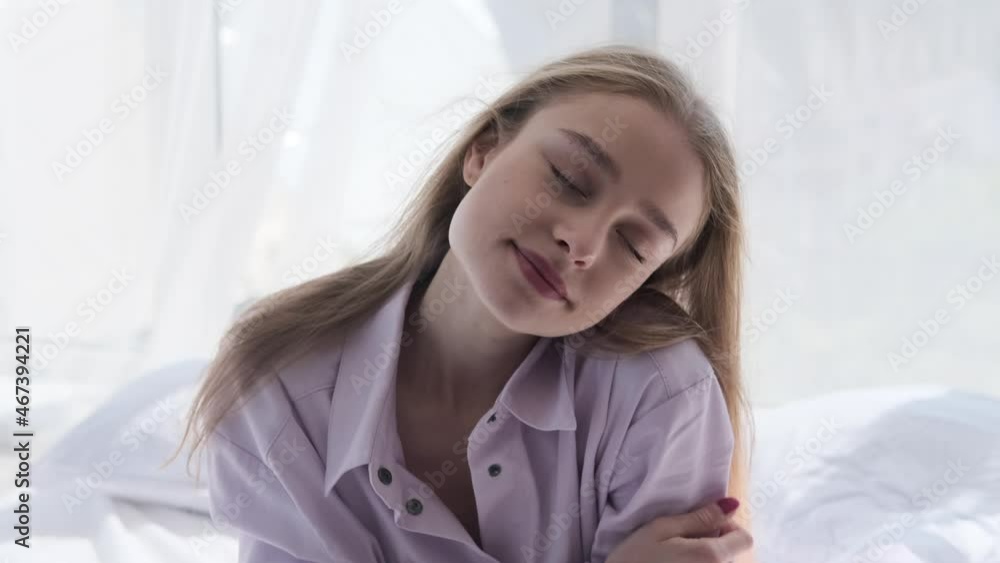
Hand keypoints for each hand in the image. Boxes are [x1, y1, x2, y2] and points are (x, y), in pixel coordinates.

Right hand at [606, 498, 753, 562]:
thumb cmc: (634, 560)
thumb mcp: (660, 529)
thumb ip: (698, 518)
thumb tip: (731, 505)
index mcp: (712, 557)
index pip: (745, 538)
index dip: (728, 527)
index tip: (703, 527)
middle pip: (734, 554)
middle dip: (716, 544)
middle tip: (683, 543)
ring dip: (708, 559)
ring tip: (678, 559)